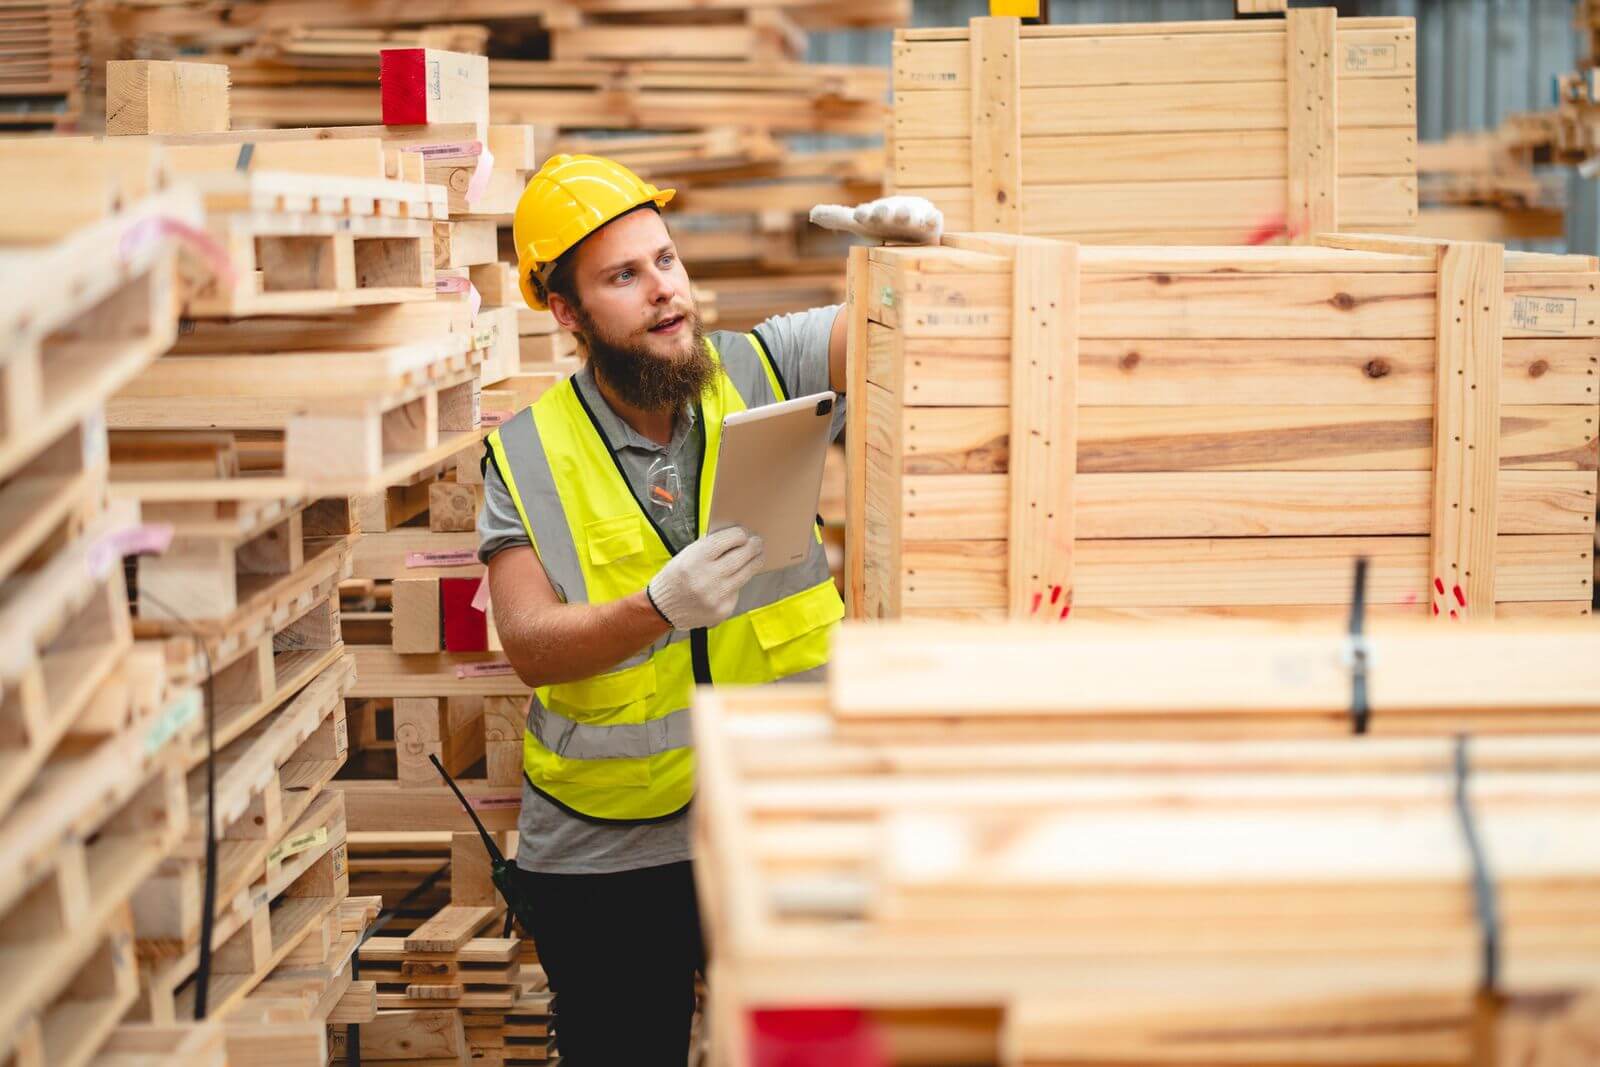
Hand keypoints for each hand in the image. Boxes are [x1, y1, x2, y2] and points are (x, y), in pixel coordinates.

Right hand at [646, 526, 763, 630]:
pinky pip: (737, 592)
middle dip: (753, 547)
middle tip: (758, 542)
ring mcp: (716, 596)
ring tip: (757, 557)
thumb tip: (736, 537)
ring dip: (754, 563)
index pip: (730, 539)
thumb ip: (710, 546)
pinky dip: (737, 584)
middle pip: (742, 556)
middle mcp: (707, 578)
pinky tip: (731, 580)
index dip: (740, 535)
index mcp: (696, 558)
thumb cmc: (676, 577)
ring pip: (746, 574)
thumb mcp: (687, 554)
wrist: (662, 607)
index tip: (744, 534)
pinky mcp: (722, 610)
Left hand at [809, 195, 943, 244]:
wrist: (913, 220)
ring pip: (910, 214)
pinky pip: (932, 220)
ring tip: (904, 214)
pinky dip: (932, 219)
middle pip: (888, 212)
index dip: (863, 214)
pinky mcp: (929, 223)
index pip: (867, 213)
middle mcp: (892, 213)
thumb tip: (812, 214)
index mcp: (875, 214)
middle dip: (884, 211)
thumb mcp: (860, 222)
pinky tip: (931, 219)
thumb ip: (837, 217)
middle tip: (881, 212)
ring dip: (906, 213)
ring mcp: (912, 216)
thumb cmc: (882, 223)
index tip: (859, 215)